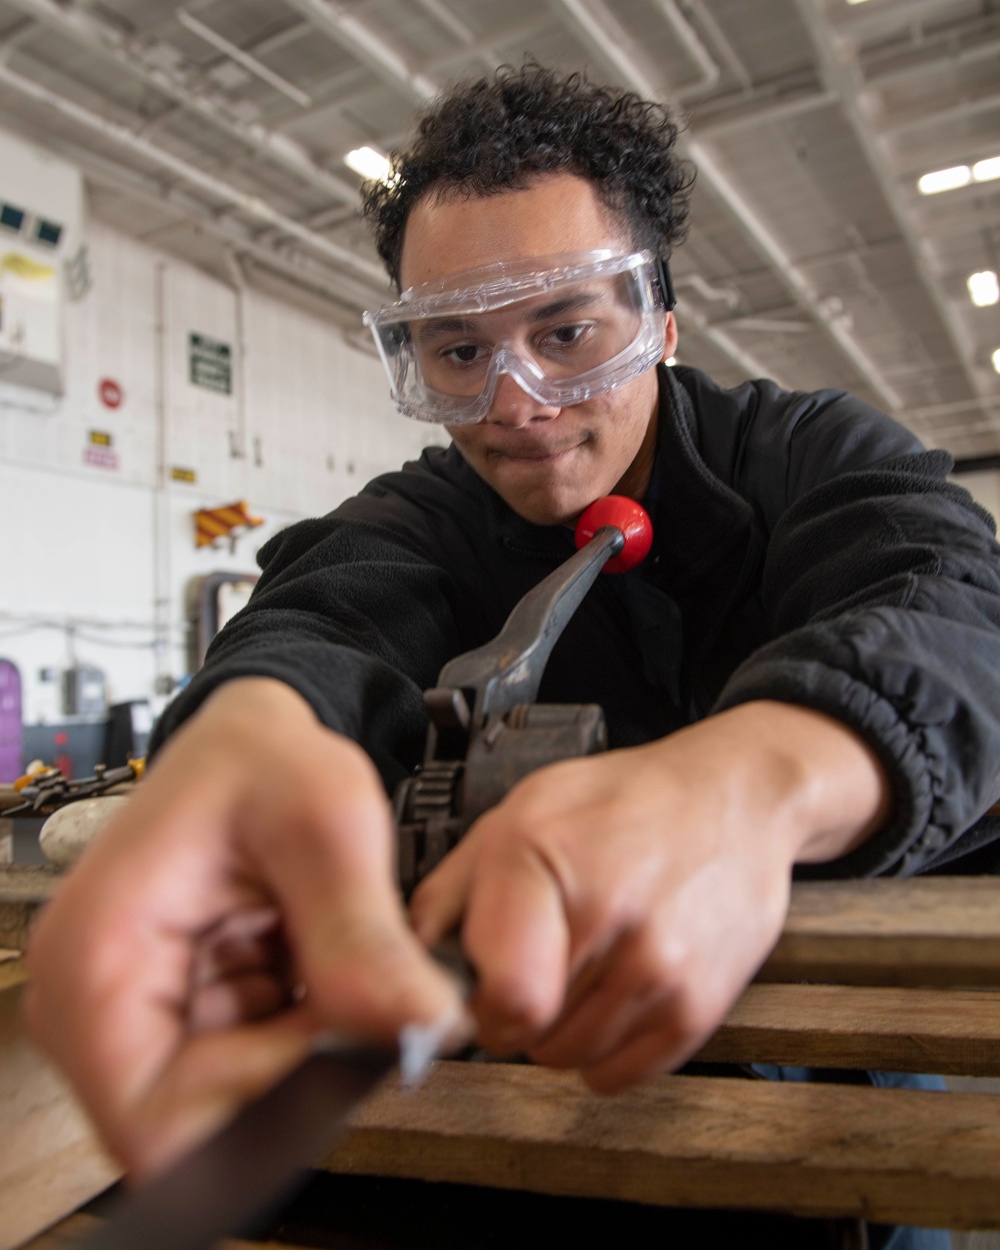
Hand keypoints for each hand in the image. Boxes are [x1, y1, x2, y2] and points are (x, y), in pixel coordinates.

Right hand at [24, 678, 463, 1176]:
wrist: (254, 740)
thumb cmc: (265, 759)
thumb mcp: (325, 826)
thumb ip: (363, 936)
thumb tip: (423, 1028)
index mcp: (98, 960)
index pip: (161, 1123)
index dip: (264, 1102)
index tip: (337, 1036)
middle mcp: (92, 1003)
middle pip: (198, 1119)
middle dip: (295, 1069)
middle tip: (355, 988)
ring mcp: (130, 1014)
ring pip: (232, 1099)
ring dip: (302, 1045)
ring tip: (328, 952)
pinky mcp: (173, 1013)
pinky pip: (245, 1066)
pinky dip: (297, 1030)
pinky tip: (311, 960)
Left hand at [410, 700, 888, 1091]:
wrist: (734, 798)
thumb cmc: (624, 801)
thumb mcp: (523, 811)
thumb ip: (455, 886)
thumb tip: (405, 953)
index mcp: (545, 862)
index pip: (499, 1000)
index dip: (479, 1005)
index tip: (483, 988)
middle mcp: (609, 920)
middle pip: (527, 1034)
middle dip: (516, 1011)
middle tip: (539, 960)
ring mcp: (660, 970)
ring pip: (569, 1057)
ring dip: (560, 1029)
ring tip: (582, 965)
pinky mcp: (699, 1007)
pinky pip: (619, 1074)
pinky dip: (604, 1048)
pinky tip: (613, 990)